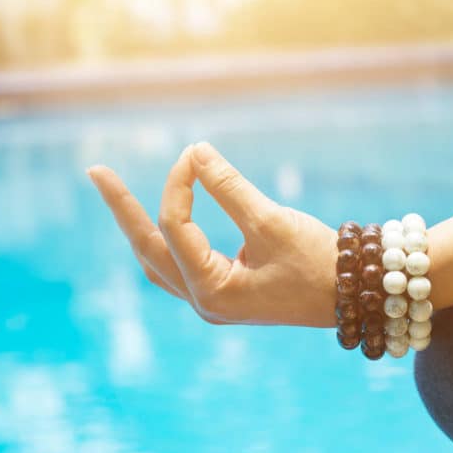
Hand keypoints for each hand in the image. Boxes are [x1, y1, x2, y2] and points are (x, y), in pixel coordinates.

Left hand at [88, 142, 338, 326]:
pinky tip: (165, 218)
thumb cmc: (320, 262)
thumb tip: (195, 150)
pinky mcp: (225, 295)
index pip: (175, 228)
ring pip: (159, 261)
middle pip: (148, 251)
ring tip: (119, 195)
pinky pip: (180, 265)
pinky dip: (169, 238)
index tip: (195, 153)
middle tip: (96, 172)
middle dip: (124, 210)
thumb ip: (229, 187)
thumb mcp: (273, 222)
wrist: (356, 297)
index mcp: (214, 291)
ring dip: (142, 227)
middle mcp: (205, 302)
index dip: (180, 184)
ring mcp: (213, 302)